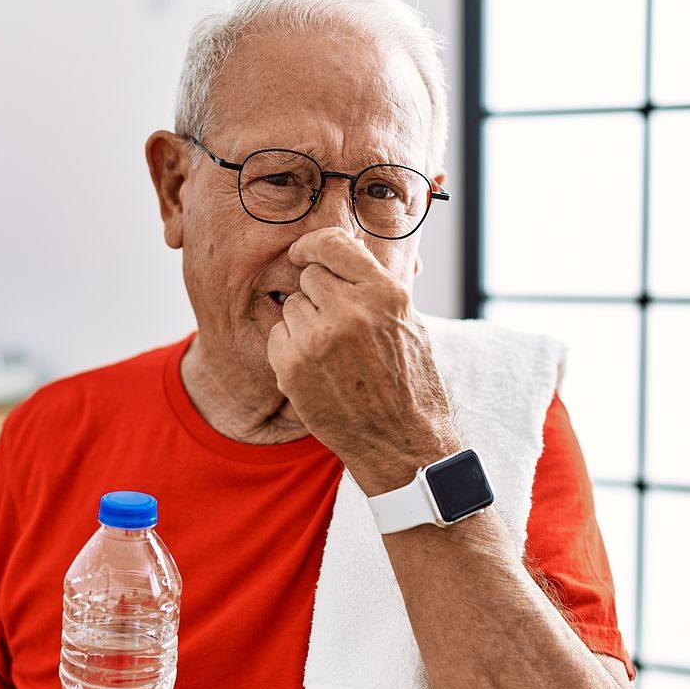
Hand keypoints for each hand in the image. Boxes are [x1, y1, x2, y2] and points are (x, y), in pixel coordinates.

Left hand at [266, 227, 461, 493]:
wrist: (403, 444)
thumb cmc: (411, 385)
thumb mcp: (409, 324)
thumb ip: (374, 287)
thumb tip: (343, 252)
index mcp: (384, 294)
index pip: (331, 243)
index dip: (312, 247)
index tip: (304, 254)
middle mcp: (350, 310)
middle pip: (309, 276)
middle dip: (318, 294)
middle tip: (337, 324)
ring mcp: (318, 339)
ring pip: (292, 306)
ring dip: (304, 323)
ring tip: (332, 352)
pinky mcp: (294, 366)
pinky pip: (278, 336)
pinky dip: (290, 349)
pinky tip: (317, 369)